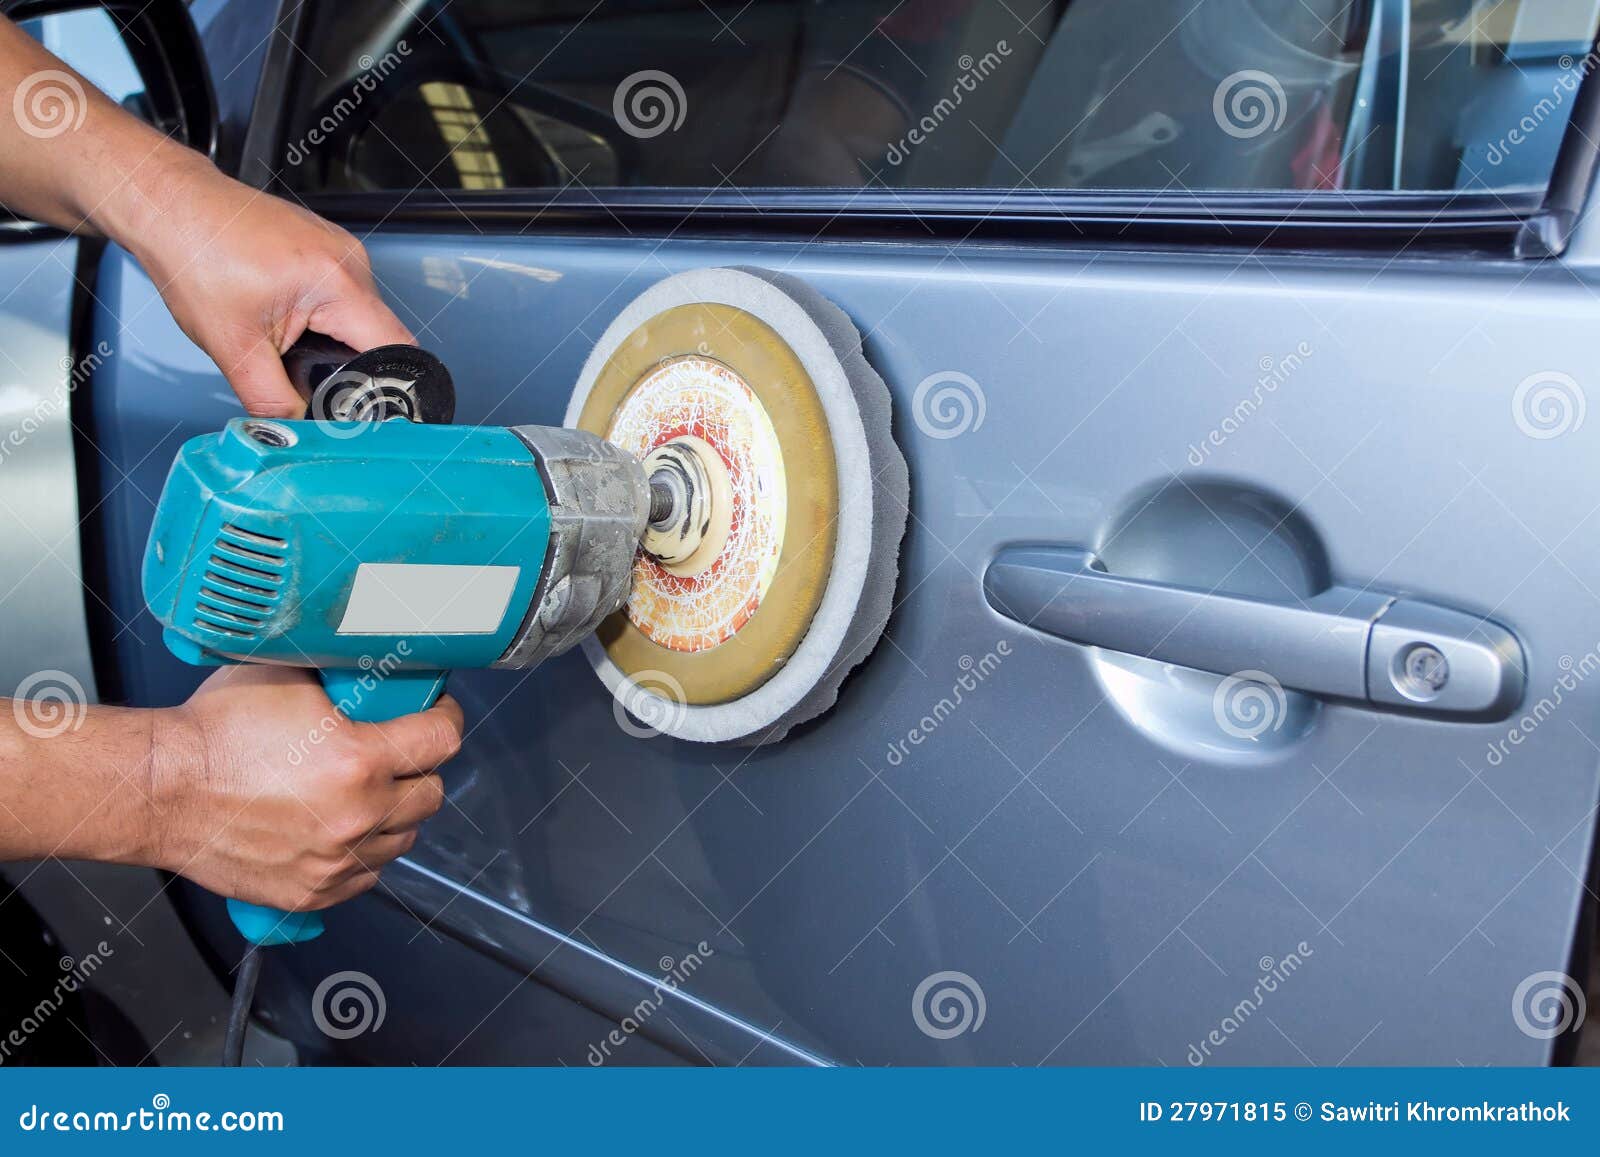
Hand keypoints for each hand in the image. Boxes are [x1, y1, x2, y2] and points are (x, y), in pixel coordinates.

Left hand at [105, 152, 414, 417]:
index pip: (395, 350)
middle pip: (378, 336)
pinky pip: (342, 295)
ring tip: (281, 332)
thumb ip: (272, 400)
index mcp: (338, 281)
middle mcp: (350, 259)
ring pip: (358, 318)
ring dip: (330, 338)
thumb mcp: (232, 347)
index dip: (386, 386)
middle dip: (346, 364)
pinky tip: (280, 312)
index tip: (363, 407)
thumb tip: (298, 432)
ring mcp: (341, 249)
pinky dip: (319, 315)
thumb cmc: (194, 253)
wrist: (170, 206)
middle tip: (299, 368)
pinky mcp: (327, 247)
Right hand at [150, 665, 460, 911]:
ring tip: (368, 793)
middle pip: (430, 794)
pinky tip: (342, 829)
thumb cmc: (211, 735)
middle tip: (400, 754)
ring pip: (403, 840)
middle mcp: (356, 816)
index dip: (444, 718)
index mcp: (358, 760)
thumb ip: (342, 677)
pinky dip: (363, 854)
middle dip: (420, 769)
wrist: (158, 789)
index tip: (436, 713)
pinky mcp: (311, 892)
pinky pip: (366, 876)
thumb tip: (373, 668)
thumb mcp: (288, 677)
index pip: (441, 740)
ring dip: (395, 815)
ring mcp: (335, 860)